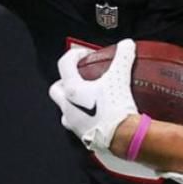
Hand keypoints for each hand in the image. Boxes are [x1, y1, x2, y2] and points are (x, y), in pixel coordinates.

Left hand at [49, 39, 138, 154]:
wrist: (122, 138)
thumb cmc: (115, 110)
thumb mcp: (120, 78)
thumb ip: (122, 58)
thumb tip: (126, 45)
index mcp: (72, 90)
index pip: (65, 64)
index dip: (74, 55)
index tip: (86, 55)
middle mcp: (68, 107)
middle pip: (56, 90)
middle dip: (65, 82)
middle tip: (80, 78)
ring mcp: (74, 123)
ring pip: (64, 110)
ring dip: (72, 102)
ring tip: (88, 98)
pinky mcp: (83, 136)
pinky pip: (78, 125)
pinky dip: (84, 118)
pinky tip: (98, 115)